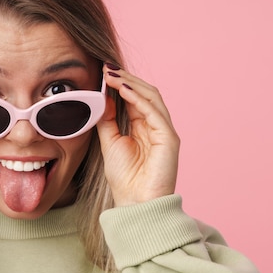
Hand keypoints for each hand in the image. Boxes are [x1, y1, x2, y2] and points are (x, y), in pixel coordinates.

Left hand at [96, 64, 179, 205]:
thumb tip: (103, 97)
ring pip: (151, 97)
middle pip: (144, 92)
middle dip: (125, 78)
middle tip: (106, 68)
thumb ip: (107, 120)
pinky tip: (123, 90)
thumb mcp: (110, 142)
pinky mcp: (169, 138)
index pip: (134, 97)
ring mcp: (164, 130)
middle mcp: (156, 125)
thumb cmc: (125, 178)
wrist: (135, 204)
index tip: (103, 72)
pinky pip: (154, 112)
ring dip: (131, 83)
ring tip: (112, 75)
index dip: (120, 83)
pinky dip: (138, 98)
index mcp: (143, 126)